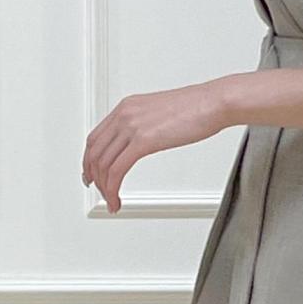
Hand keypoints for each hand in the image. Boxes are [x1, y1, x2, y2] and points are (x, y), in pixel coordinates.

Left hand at [82, 80, 228, 212]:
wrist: (212, 103)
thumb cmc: (196, 108)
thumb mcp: (159, 113)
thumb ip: (144, 126)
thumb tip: (139, 143)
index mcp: (127, 107)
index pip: (96, 137)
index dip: (89, 159)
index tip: (92, 174)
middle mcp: (124, 115)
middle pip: (94, 152)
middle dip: (93, 176)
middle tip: (99, 192)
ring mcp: (132, 126)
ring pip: (103, 164)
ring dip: (104, 187)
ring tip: (111, 201)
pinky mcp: (143, 141)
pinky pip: (117, 170)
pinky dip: (113, 188)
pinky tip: (118, 199)